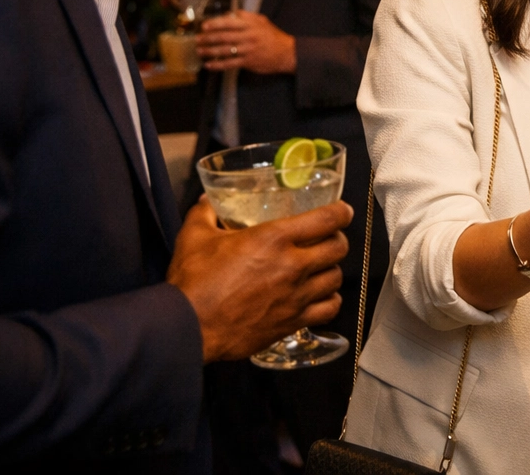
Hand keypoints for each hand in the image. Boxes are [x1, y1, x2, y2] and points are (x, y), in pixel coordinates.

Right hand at [168, 198, 350, 361]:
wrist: (188, 328)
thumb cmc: (193, 283)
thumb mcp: (194, 238)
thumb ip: (204, 215)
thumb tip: (206, 203)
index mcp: (274, 238)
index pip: (327, 219)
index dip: (341, 212)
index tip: (341, 210)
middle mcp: (292, 265)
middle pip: (338, 248)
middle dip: (337, 239)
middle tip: (328, 238)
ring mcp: (296, 296)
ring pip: (336, 278)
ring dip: (332, 270)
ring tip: (322, 267)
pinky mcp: (292, 322)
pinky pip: (329, 309)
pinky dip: (330, 301)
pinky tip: (320, 297)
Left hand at [197, 9, 296, 73]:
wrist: (287, 53)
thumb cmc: (273, 36)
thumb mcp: (262, 21)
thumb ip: (246, 16)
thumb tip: (229, 14)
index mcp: (251, 25)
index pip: (229, 23)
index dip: (215, 24)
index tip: (204, 26)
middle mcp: (248, 37)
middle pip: (224, 37)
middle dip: (208, 38)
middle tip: (197, 39)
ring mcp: (248, 50)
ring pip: (224, 50)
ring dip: (209, 51)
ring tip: (199, 50)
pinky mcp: (248, 62)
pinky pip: (229, 63)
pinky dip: (218, 65)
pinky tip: (209, 65)